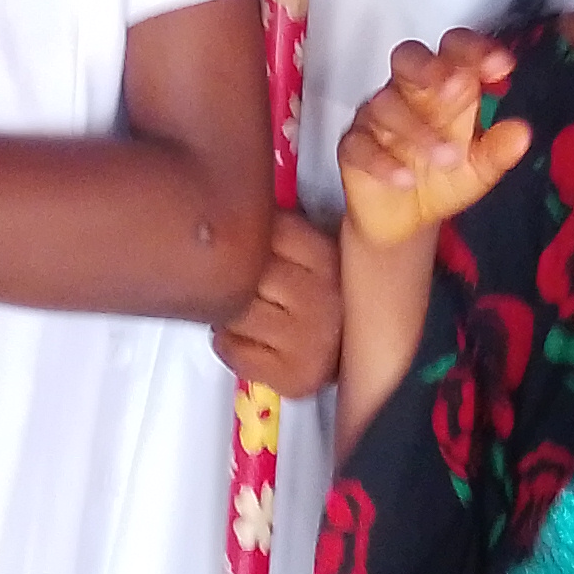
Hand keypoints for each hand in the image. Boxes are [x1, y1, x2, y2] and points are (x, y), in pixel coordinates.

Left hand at [216, 209, 341, 392]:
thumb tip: (227, 197)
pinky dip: (227, 344)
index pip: (263, 231)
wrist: (348, 355)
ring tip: (241, 312)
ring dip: (226, 313)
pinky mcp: (294, 376)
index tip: (244, 248)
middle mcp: (324, 297)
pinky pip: (231, 350)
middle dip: (232, 278)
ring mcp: (311, 340)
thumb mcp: (310, 253)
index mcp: (327, 257)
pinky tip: (243, 339)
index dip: (244, 239)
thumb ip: (280, 231)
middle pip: (244, 274)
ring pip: (234, 312)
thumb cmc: (318, 297)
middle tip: (238, 285)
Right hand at [337, 32, 528, 252]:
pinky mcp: (353, 148)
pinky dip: (383, 161)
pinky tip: (405, 179)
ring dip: (418, 130)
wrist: (406, 221)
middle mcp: (408, 93)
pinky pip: (360, 145)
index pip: (454, 51)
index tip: (501, 65)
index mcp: (443, 86)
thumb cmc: (443, 178)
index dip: (475, 51)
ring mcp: (376, 118)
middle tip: (454, 86)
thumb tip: (522, 133)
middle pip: (409, 59)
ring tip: (447, 158)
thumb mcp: (479, 169)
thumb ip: (498, 150)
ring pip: (387, 105)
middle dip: (430, 67)